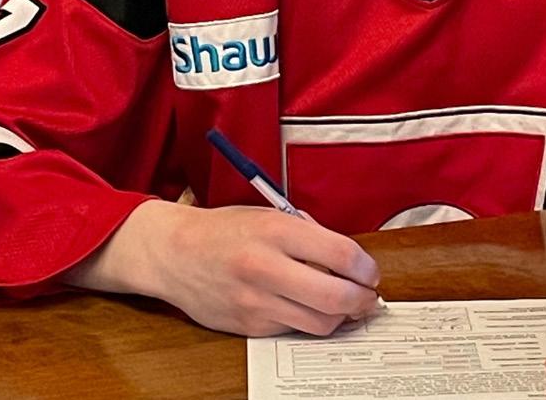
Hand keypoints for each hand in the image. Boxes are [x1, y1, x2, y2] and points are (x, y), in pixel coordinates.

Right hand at [63, 200, 380, 336]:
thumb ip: (308, 234)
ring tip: (346, 305)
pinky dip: (309, 321)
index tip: (371, 272)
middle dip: (362, 299)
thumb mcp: (270, 215)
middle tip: (368, 296)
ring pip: (319, 321)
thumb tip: (348, 259)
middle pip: (335, 296)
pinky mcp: (248, 326)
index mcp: (276, 230)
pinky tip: (310, 308)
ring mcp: (256, 300)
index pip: (340, 252)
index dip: (365, 267)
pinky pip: (293, 329)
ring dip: (341, 316)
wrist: (174, 253)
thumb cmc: (225, 230)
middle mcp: (265, 266)